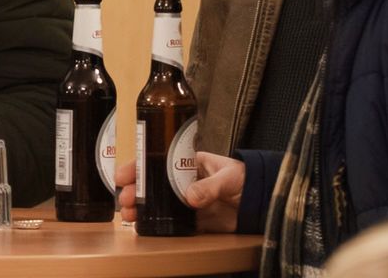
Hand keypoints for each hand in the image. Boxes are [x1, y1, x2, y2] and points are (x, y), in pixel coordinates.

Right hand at [116, 152, 245, 232]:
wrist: (263, 200)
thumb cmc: (246, 178)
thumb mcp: (228, 176)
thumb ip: (209, 186)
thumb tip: (189, 198)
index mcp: (187, 163)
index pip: (157, 161)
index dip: (138, 166)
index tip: (124, 175)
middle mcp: (183, 181)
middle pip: (153, 184)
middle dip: (136, 191)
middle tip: (125, 199)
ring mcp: (188, 200)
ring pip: (159, 204)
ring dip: (142, 208)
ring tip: (129, 215)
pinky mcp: (195, 219)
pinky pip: (173, 222)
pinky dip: (158, 224)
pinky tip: (146, 226)